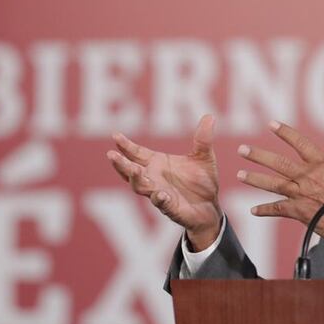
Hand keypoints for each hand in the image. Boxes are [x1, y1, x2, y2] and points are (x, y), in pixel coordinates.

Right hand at [106, 114, 222, 249]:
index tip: (115, 135)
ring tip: (134, 170)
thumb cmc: (202, 181)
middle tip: (111, 154)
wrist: (211, 206)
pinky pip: (161, 203)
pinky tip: (161, 194)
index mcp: (157, 163)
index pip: (137, 153)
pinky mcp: (169, 207)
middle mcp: (153, 178)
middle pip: (131, 170)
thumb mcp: (204, 157)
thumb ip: (203, 139)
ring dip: (135, 179)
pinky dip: (160, 198)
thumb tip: (209, 116)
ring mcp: (158, 193)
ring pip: (140, 187)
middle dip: (122, 163)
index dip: (126, 145)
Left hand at [238, 121, 323, 251]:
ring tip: (239, 175)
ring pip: (274, 184)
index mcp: (320, 163)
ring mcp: (302, 194)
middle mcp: (308, 177)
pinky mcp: (300, 212)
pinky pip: (279, 210)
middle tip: (242, 150)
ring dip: (255, 179)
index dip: (284, 132)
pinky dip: (265, 210)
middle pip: (278, 163)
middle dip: (258, 156)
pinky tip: (253, 210)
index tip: (270, 124)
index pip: (299, 143)